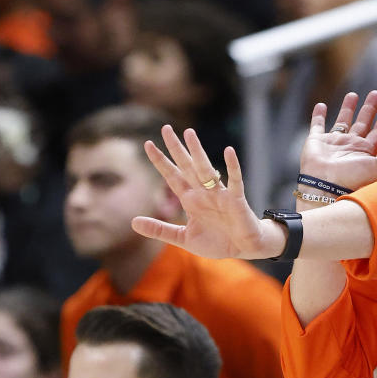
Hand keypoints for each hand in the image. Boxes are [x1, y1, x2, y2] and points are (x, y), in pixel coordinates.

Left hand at [131, 125, 276, 258]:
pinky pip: (234, 181)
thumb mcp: (183, 238)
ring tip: (189, 133)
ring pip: (206, 169)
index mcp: (190, 200)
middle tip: (166, 128)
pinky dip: (232, 167)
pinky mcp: (236, 200)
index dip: (160, 161)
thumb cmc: (217, 242)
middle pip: (186, 166)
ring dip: (197, 152)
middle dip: (176, 148)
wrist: (244, 250)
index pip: (172, 176)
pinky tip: (228, 151)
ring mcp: (219, 195)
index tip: (148, 144)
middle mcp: (203, 193)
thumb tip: (132, 222)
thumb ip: (160, 230)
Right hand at [300, 91, 376, 189]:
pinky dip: (318, 115)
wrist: (323, 186)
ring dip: (348, 109)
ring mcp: (333, 143)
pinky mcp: (316, 141)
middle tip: (376, 93)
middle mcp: (351, 146)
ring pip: (342, 121)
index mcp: (366, 151)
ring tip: (353, 95)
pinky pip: (317, 125)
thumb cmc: (351, 179)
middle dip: (370, 108)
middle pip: (363, 123)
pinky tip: (321, 105)